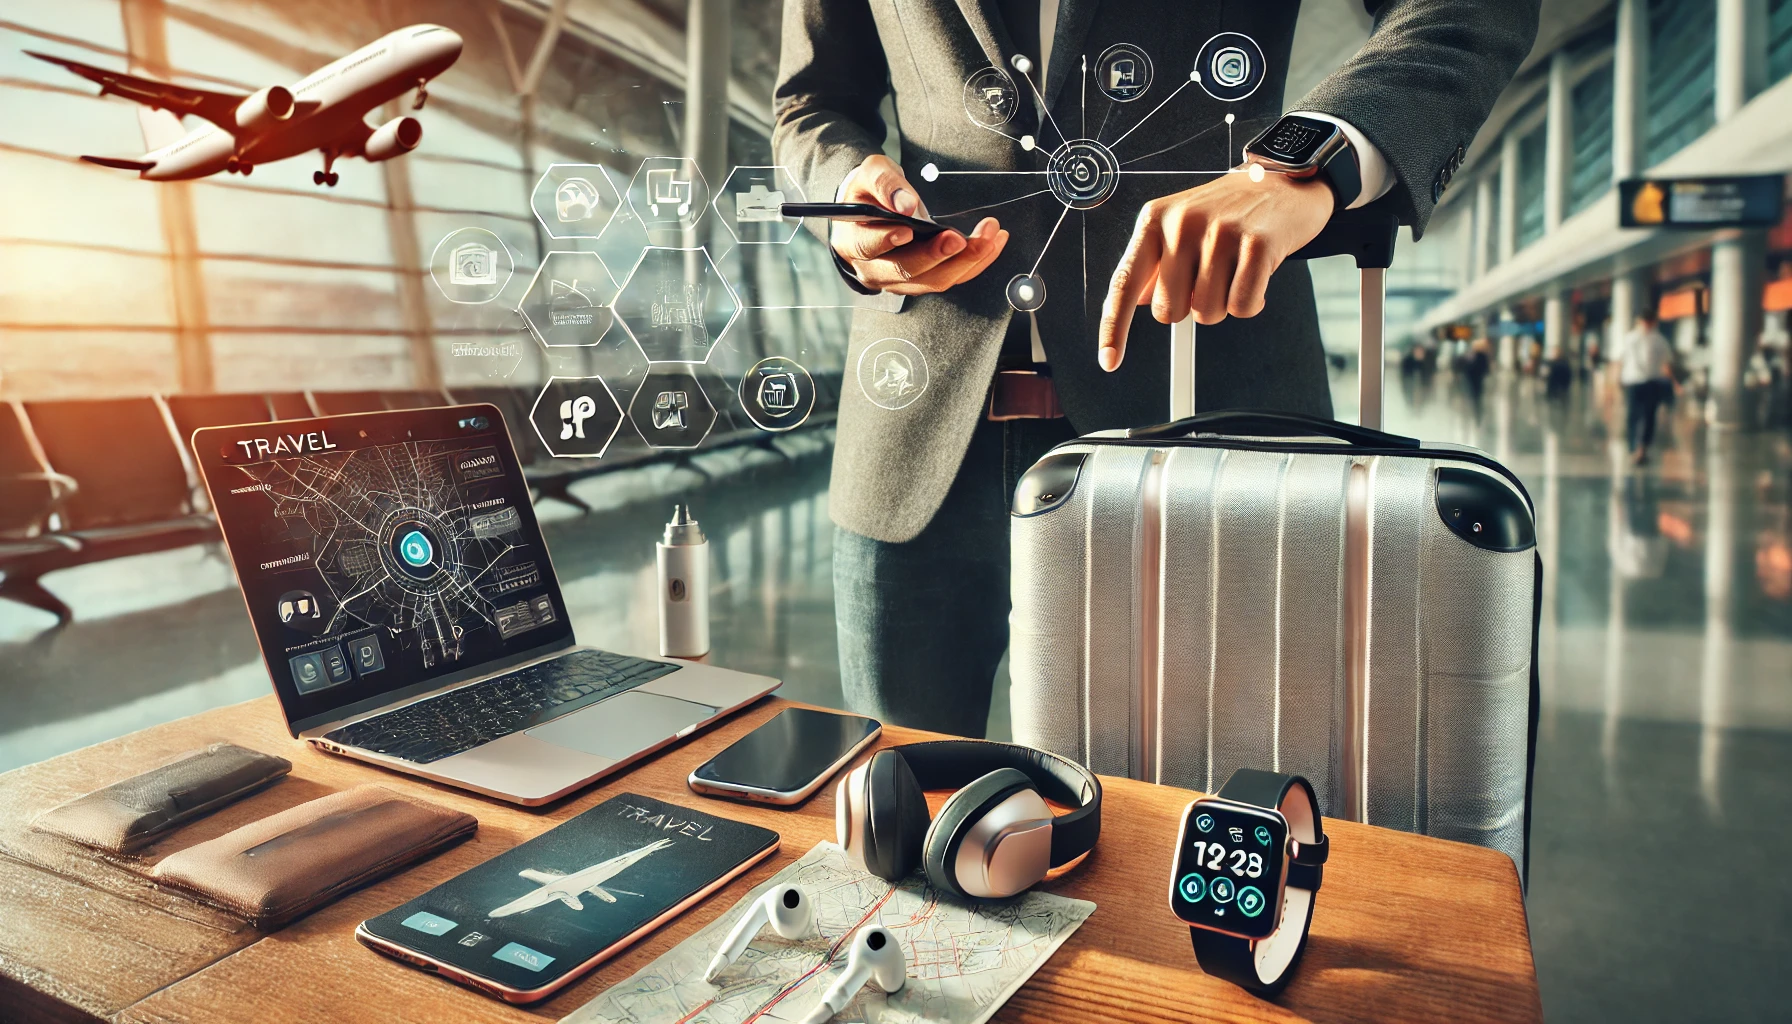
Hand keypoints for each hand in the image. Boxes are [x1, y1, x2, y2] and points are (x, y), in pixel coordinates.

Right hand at [832, 154, 1007, 295]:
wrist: (871, 216)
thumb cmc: (868, 194)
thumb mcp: (868, 174)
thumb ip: (884, 183)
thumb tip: (905, 204)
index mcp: (852, 242)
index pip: (867, 246)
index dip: (886, 240)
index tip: (907, 230)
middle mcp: (874, 269)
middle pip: (907, 270)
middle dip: (937, 255)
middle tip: (960, 237)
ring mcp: (899, 280)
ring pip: (934, 280)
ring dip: (966, 260)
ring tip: (989, 235)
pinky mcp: (923, 281)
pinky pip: (952, 277)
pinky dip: (975, 262)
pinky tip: (993, 242)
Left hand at [1098, 170, 1333, 370]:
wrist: (1282, 182)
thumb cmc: (1226, 211)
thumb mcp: (1179, 227)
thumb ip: (1155, 265)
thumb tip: (1138, 302)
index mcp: (1154, 220)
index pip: (1125, 283)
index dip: (1114, 328)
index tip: (1108, 361)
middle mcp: (1182, 223)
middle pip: (1170, 312)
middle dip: (1190, 306)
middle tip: (1209, 277)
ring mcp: (1220, 232)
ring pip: (1207, 313)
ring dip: (1223, 304)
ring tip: (1234, 270)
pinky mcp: (1258, 244)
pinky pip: (1242, 307)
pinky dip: (1250, 303)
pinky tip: (1255, 275)